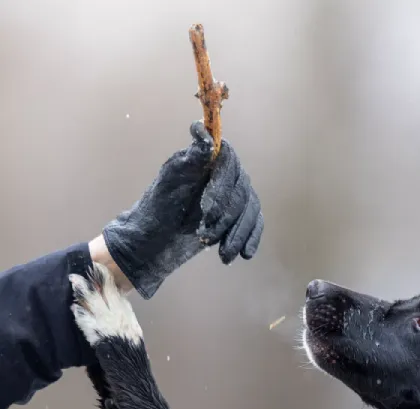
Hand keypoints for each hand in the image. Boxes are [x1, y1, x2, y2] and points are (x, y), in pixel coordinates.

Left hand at [102, 122, 262, 298]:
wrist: (154, 242)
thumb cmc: (156, 209)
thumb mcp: (169, 182)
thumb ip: (189, 159)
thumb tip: (202, 131)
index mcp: (206, 159)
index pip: (228, 160)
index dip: (222, 186)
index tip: (207, 210)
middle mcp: (223, 175)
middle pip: (241, 189)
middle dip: (226, 216)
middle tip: (204, 235)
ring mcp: (232, 197)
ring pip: (250, 209)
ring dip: (237, 233)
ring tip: (223, 254)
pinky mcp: (237, 218)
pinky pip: (253, 224)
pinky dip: (250, 238)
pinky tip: (245, 254)